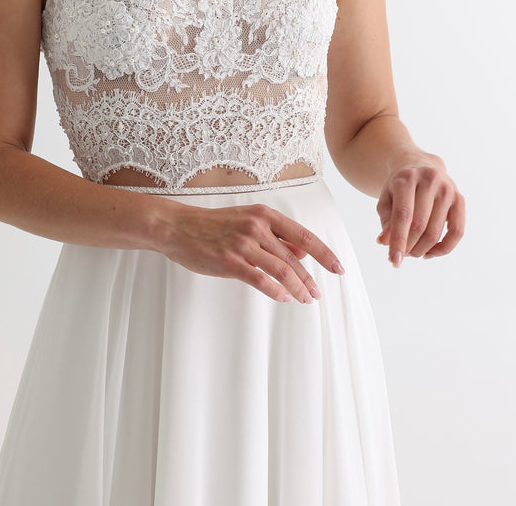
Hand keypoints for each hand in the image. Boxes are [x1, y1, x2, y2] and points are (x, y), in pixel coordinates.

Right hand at [161, 202, 344, 303]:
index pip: (304, 236)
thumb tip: (301, 252)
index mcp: (264, 214)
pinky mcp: (230, 261)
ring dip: (297, 288)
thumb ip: (273, 235)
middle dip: (309, 279)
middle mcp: (256, 227)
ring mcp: (243, 244)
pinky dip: (275, 291)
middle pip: (294, 258)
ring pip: (281, 270)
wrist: (177, 226)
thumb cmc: (212, 225)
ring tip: (305, 300)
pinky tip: (283, 298)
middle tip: (317, 294)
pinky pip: (261, 280)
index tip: (338, 268)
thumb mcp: (246, 221)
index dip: (324, 254)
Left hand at [376, 155, 464, 266]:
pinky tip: (429, 253)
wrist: (421, 166)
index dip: (398, 240)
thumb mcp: (386, 199)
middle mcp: (430, 180)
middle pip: (420, 225)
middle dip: (408, 247)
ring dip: (422, 249)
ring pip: (436, 231)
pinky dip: (443, 248)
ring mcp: (447, 189)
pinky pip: (457, 232)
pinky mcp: (460, 199)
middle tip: (401, 255)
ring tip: (411, 252)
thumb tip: (385, 242)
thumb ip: (386, 220)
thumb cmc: (400, 187)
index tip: (394, 261)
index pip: (403, 215)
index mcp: (407, 178)